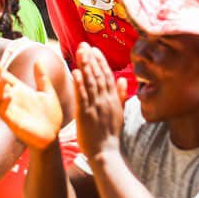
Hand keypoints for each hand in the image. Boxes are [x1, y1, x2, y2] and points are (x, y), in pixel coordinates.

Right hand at [0, 57, 63, 149]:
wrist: (53, 135)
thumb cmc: (51, 115)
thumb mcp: (47, 92)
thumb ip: (42, 77)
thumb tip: (38, 60)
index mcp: (21, 92)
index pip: (7, 77)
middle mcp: (14, 99)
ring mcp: (12, 110)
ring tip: (1, 76)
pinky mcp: (12, 122)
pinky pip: (3, 112)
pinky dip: (4, 103)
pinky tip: (9, 95)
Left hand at [72, 42, 125, 160]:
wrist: (105, 152)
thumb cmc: (110, 135)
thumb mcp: (120, 113)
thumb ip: (121, 95)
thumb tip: (123, 79)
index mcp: (113, 99)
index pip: (107, 75)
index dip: (100, 61)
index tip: (95, 50)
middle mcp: (105, 99)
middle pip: (98, 74)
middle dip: (91, 58)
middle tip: (84, 44)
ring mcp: (95, 106)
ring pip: (90, 81)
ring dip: (85, 66)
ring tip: (80, 52)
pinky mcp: (85, 113)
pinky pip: (82, 96)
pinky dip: (79, 83)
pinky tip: (75, 72)